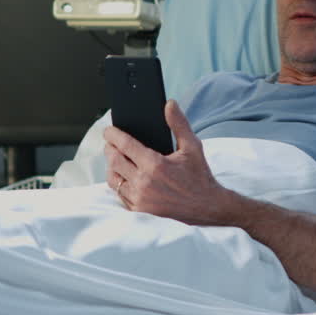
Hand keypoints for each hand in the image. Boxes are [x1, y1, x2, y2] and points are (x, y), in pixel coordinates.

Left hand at [103, 100, 234, 224]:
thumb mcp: (192, 147)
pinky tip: (123, 176)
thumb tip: (169, 104)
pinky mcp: (139, 211)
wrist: (207, 208)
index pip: (124, 145)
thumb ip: (179, 124)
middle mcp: (144, 183)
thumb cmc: (200, 177)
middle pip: (114, 160)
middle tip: (110, 143)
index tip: (108, 130)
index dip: (113, 135)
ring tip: (116, 158)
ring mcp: (140, 199)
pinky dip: (119, 183)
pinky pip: (120, 194)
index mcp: (155, 165)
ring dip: (111, 166)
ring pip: (113, 179)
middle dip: (109, 149)